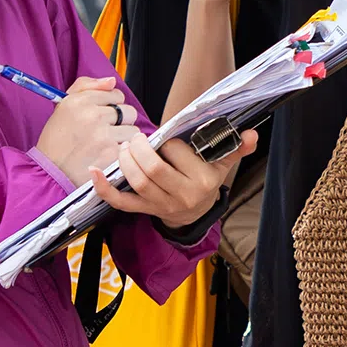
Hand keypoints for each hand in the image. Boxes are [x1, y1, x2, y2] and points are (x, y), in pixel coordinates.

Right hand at [35, 78, 135, 177]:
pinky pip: (130, 148)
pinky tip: (108, 155)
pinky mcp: (111, 154)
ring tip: (107, 144)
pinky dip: (123, 153)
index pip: (115, 94)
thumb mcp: (63, 106)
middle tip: (107, 130)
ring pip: (133, 130)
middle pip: (128, 111)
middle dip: (122, 121)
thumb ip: (86, 86)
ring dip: (124, 138)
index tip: (103, 115)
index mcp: (79, 101)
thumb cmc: (57, 141)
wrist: (50, 172)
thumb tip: (111, 81)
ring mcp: (103, 135)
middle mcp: (92, 115)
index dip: (112, 105)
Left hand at [89, 130, 251, 227]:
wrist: (195, 212)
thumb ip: (236, 148)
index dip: (168, 142)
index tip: (168, 139)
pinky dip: (104, 188)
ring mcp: (161, 205)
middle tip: (137, 139)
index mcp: (202, 181)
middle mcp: (182, 195)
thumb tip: (252, 135)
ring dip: (125, 160)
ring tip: (126, 148)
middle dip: (140, 148)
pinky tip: (94, 172)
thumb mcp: (222, 164)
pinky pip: (121, 201)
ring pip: (136, 181)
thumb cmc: (204, 179)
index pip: (177, 153)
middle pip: (153, 168)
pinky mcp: (144, 210)